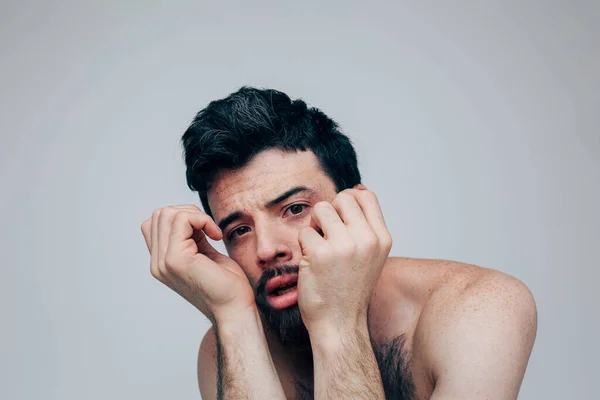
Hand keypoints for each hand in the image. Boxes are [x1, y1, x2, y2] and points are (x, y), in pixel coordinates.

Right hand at [141, 205, 255, 323]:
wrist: (235, 309)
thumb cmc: (227, 285)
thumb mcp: (204, 254)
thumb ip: (191, 237)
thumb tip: (189, 215)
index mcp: (162, 263)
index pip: (154, 224)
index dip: (180, 217)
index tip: (203, 230)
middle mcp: (158, 263)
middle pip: (160, 214)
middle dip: (189, 212)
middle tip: (209, 229)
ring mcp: (164, 262)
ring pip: (168, 214)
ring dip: (196, 215)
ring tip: (212, 232)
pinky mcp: (176, 259)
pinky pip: (182, 220)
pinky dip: (202, 219)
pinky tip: (216, 236)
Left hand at [296, 186, 391, 331]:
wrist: (340, 324)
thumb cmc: (349, 289)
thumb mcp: (370, 255)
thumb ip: (365, 225)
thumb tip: (357, 189)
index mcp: (382, 238)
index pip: (366, 195)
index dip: (348, 199)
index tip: (340, 218)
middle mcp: (367, 239)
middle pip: (342, 197)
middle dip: (329, 212)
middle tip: (327, 235)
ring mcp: (344, 245)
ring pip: (320, 209)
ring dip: (314, 226)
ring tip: (319, 247)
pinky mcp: (320, 253)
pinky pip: (304, 232)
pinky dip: (303, 246)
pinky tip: (312, 264)